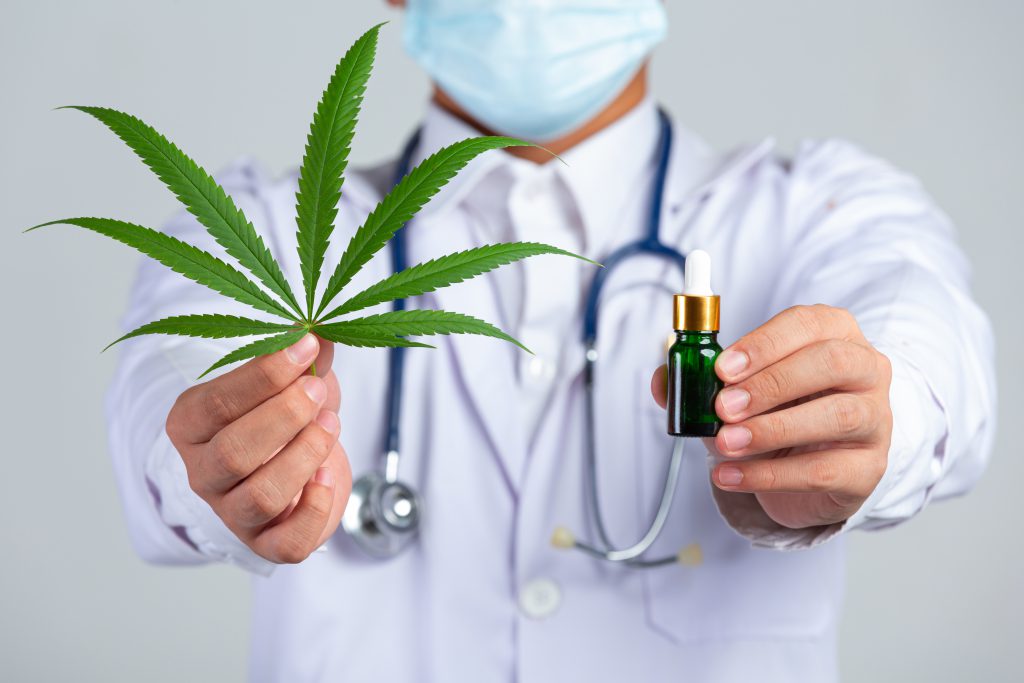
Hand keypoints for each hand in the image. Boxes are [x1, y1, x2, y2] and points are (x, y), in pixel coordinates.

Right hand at [166, 334, 351, 562]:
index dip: (266, 375)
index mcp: (192, 425)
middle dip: (285, 416)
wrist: (297, 468)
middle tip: (318, 390)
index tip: (307, 346)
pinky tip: (329, 475)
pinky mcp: (267, 543)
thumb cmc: (283, 419)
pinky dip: (315, 510)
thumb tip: (324, 333)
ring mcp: (233, 512)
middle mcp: (204, 473)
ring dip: (304, 456)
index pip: (217, 403)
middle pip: (234, 454)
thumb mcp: (292, 380)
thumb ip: (304, 359)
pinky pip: (287, 543)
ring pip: (262, 497)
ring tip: (330, 426)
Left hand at [652, 304, 891, 528]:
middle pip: (831, 362)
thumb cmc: (779, 409)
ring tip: (725, 444)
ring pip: (837, 416)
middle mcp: (866, 369)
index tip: (722, 368)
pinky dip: (770, 475)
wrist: (815, 466)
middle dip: (771, 384)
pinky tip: (731, 476)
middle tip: (722, 407)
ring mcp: (876, 419)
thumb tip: (664, 381)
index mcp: (835, 333)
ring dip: (773, 429)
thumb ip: (699, 380)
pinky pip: (824, 471)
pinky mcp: (868, 468)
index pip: (808, 324)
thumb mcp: (739, 388)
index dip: (764, 344)